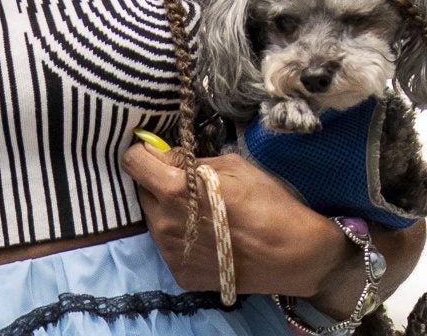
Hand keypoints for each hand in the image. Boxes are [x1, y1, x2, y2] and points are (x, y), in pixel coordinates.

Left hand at [123, 141, 423, 318]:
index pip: (133, 161)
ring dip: (167, 210)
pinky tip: (207, 237)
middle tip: (187, 184)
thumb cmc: (268, 202)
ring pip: (153, 219)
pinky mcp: (179, 273)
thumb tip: (169, 157)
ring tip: (200, 212)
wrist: (294, 256)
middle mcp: (163, 222)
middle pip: (141, 191)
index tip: (160, 154)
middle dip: (158, 182)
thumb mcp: (232, 165)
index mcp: (173, 190)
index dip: (145, 153)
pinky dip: (180, 237)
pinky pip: (168, 245)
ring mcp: (169, 252)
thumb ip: (192, 160)